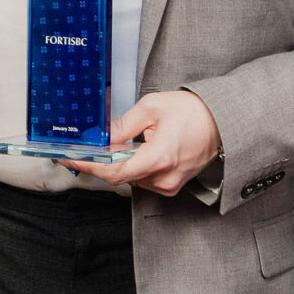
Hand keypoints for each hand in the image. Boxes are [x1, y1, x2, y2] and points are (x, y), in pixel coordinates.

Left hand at [67, 90, 221, 197]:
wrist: (223, 122)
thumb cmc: (193, 112)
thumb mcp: (152, 108)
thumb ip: (123, 125)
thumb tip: (100, 135)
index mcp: (159, 157)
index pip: (113, 171)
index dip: (88, 166)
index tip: (70, 159)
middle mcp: (163, 177)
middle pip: (119, 175)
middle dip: (100, 161)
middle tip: (83, 148)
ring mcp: (168, 184)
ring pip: (130, 177)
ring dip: (119, 162)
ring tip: (118, 142)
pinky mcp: (171, 185)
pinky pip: (143, 178)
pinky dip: (134, 166)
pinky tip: (137, 150)